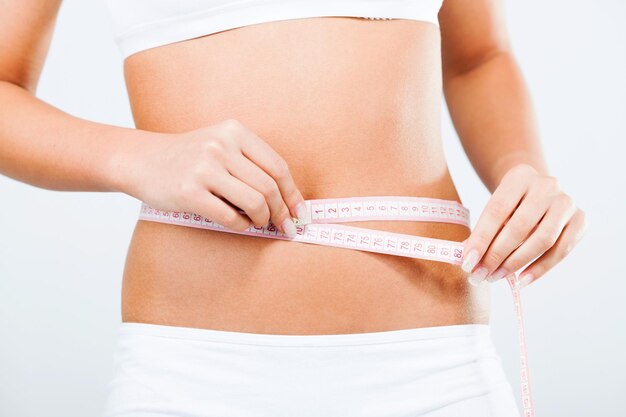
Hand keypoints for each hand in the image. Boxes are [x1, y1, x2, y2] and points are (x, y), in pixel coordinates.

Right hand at [119, 119, 306, 236]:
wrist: (141, 160)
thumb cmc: (188, 157)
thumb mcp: (221, 144)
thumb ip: (251, 163)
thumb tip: (288, 200)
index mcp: (234, 132)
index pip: (278, 167)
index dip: (294, 194)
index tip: (301, 212)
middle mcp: (221, 146)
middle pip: (269, 187)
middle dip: (282, 212)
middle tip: (285, 226)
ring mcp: (204, 168)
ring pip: (255, 202)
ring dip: (263, 219)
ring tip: (260, 223)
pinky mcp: (189, 192)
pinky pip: (231, 217)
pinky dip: (242, 226)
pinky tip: (240, 224)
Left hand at [461, 163, 586, 287]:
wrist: (537, 192)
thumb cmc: (509, 205)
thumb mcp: (493, 209)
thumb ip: (481, 232)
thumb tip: (467, 260)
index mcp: (520, 176)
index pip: (497, 210)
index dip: (481, 239)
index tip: (467, 262)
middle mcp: (547, 185)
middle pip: (520, 226)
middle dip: (497, 255)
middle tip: (481, 274)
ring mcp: (566, 202)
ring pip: (543, 239)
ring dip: (516, 263)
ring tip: (496, 277)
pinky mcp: (580, 220)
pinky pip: (561, 250)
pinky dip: (540, 268)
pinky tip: (521, 280)